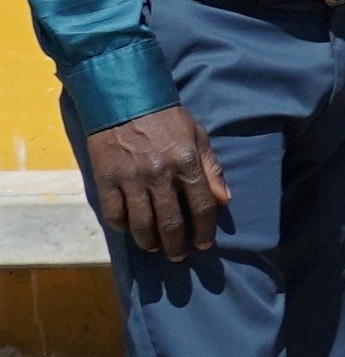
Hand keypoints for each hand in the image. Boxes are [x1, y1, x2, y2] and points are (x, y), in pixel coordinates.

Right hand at [82, 104, 229, 266]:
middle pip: (171, 222)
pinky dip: (123, 226)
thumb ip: (212, 169)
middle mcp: (160, 175)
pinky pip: (115, 214)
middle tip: (178, 256)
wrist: (123, 101)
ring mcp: (131, 179)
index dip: (204, 230)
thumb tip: (226, 200)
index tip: (203, 245)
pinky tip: (131, 230)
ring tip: (156, 248)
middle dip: (177, 245)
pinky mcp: (106, 180)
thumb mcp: (198, 136)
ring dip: (150, 242)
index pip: (201, 207)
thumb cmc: (166, 119)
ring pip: (142, 224)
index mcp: (187, 164)